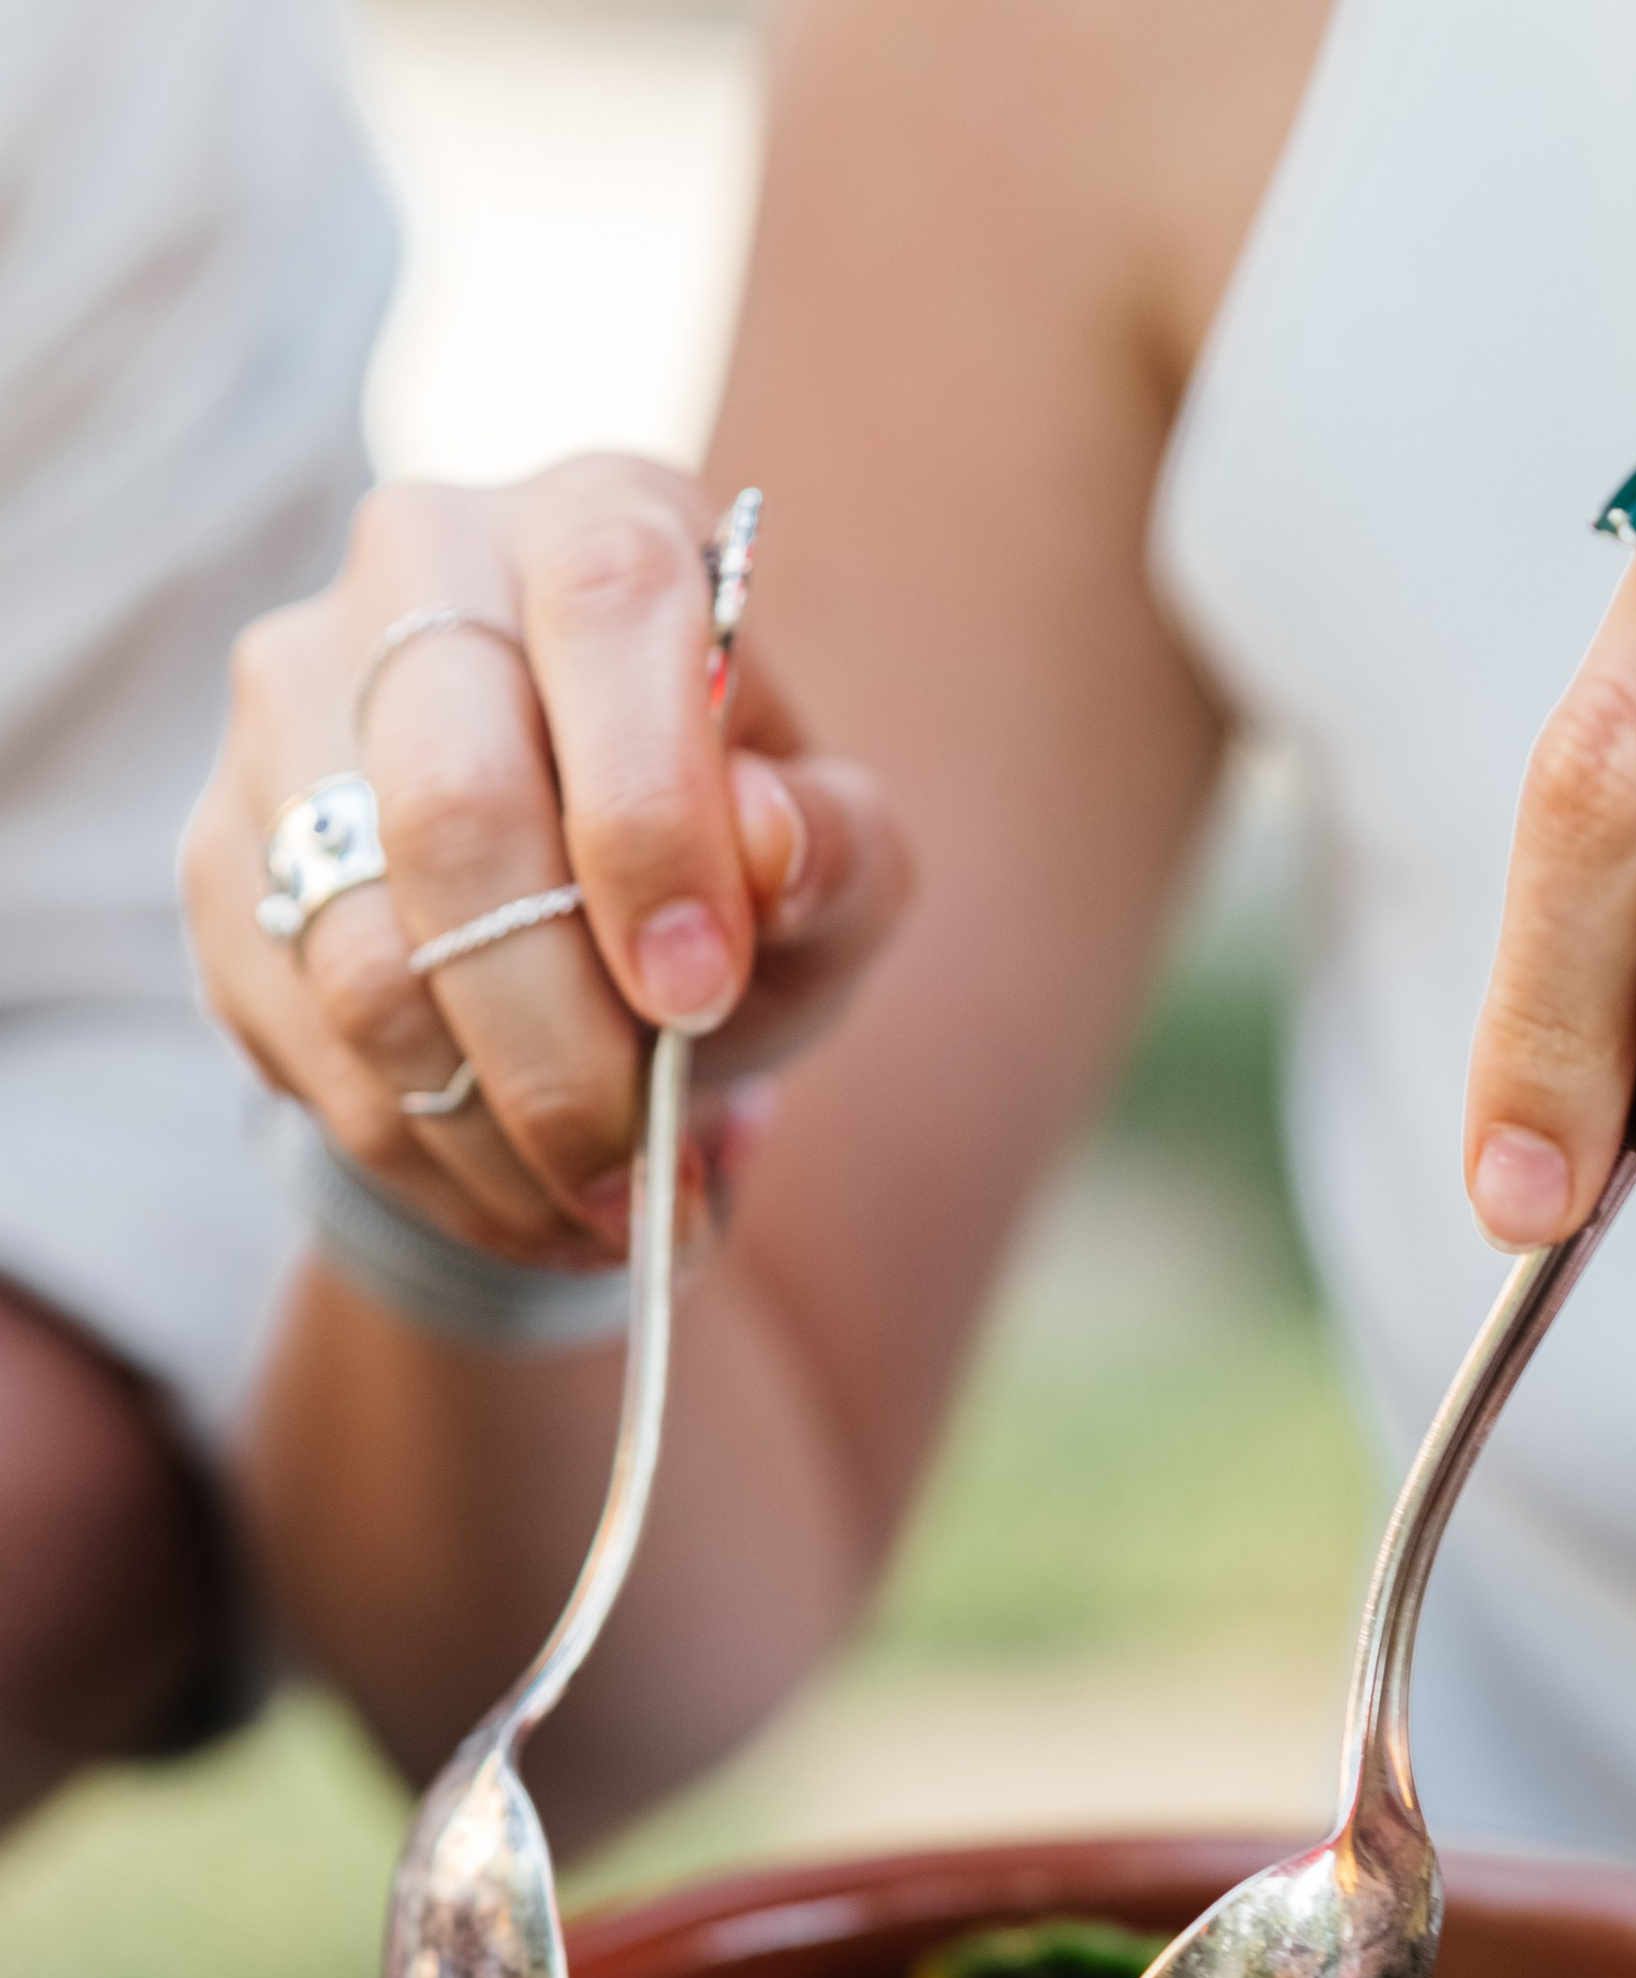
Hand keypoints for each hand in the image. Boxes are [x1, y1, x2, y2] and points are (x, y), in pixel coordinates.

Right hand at [187, 456, 911, 1262]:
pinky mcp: (224, 853)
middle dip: (561, 1039)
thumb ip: (838, 850)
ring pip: (362, 955)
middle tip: (647, 1180)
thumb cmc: (736, 872)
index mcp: (600, 526)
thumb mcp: (838, 867)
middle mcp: (418, 572)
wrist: (595, 924)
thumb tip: (769, 844)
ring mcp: (291, 710)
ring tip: (612, 1220)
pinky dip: (432, 1159)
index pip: (609, 615)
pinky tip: (530, 1206)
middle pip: (452, 809)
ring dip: (497, 1131)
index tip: (701, 997)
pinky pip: (306, 1040)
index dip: (650, 818)